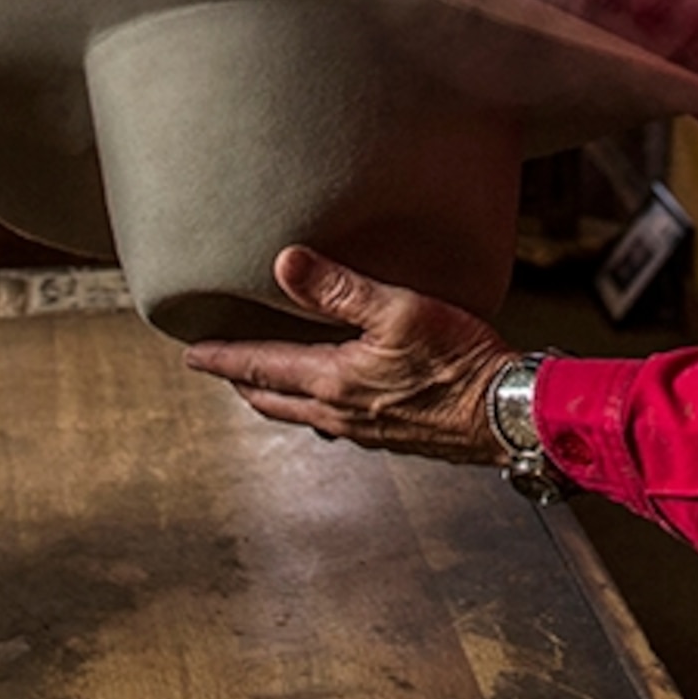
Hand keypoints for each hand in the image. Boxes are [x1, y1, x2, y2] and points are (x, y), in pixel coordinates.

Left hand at [181, 246, 518, 465]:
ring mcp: (366, 429)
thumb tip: (284, 263)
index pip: (260, 367)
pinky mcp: (393, 435)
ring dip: (275, 396)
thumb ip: (340, 288)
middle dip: (241, 380)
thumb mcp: (398, 310)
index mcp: (334, 381)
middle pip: (272, 398)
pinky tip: (332, 397)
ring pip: (302, 414)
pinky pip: (335, 422)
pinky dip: (314, 406)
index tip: (191, 355)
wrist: (506, 412)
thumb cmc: (459, 361)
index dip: (222, 358)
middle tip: (219, 367)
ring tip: (264, 380)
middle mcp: (341, 413)